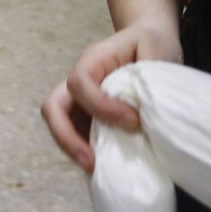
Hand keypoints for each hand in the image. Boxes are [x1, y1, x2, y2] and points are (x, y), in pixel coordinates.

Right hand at [40, 22, 182, 172]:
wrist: (150, 41)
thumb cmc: (152, 43)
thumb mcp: (157, 49)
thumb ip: (150, 74)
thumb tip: (145, 112)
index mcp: (93, 60)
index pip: (79, 82)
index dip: (100, 105)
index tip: (134, 121)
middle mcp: (80, 81)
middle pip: (53, 107)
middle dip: (66, 136)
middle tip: (91, 162)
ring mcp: (81, 100)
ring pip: (59, 124)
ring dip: (72, 148)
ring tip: (96, 170)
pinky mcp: (90, 116)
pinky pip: (77, 135)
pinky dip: (85, 152)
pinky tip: (105, 167)